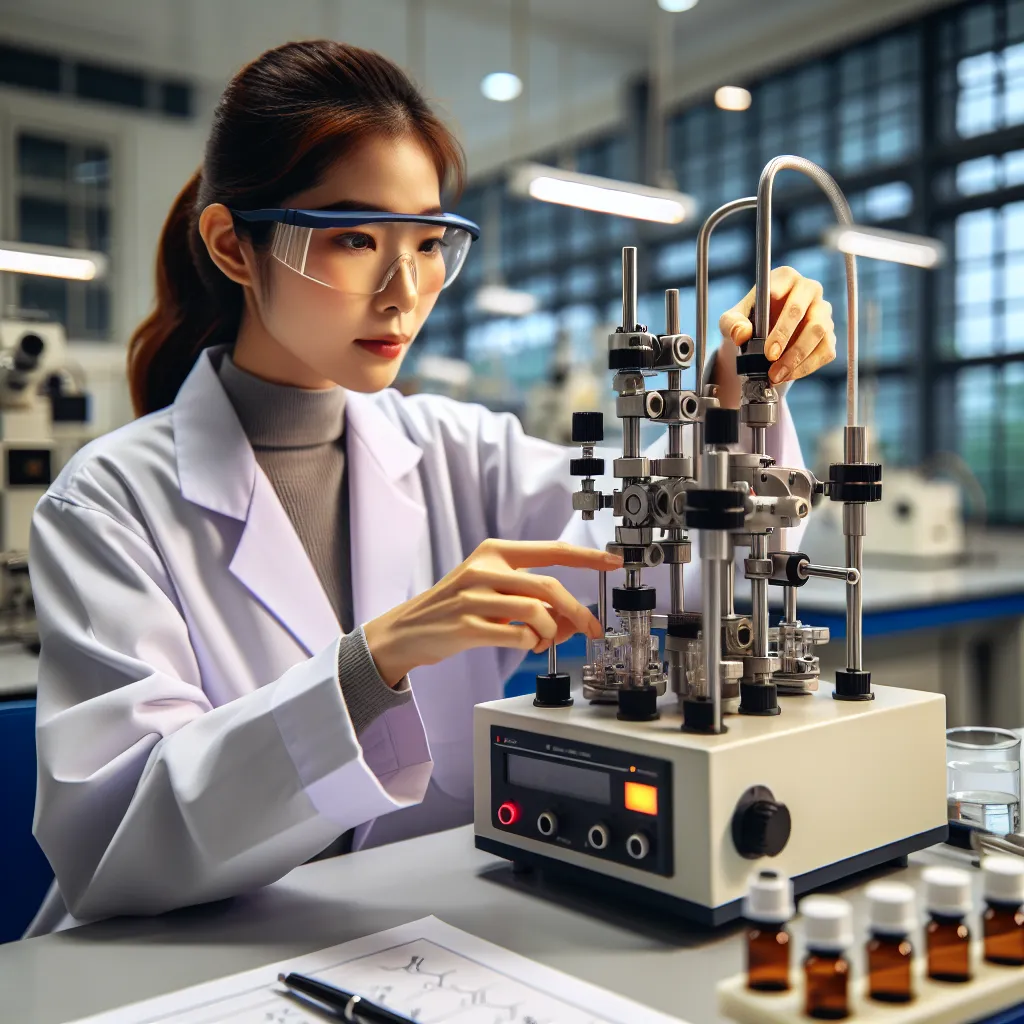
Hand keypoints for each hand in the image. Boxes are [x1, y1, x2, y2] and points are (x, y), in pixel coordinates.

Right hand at [363, 539, 621, 686]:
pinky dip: (530, 644)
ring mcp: (474, 597)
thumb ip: (534, 600)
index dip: (588, 556)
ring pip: (537, 613)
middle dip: (579, 611)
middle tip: (593, 629)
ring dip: (551, 632)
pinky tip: (523, 644)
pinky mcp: (467, 626)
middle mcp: (485, 569)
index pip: (553, 550)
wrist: (407, 630)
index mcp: (495, 552)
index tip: (614, 562)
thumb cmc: (455, 608)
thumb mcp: (493, 592)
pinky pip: (518, 636)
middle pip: (550, 586)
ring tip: (542, 639)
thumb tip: (575, 619)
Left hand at [718, 266, 835, 384]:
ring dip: (796, 356)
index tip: (765, 318)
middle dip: (784, 334)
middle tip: (769, 355)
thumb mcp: (731, 321)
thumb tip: (742, 334)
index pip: (785, 281)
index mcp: (786, 278)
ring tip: (775, 374)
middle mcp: (809, 291)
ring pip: (818, 332)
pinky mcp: (828, 337)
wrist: (761, 343)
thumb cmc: (748, 323)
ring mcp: (822, 314)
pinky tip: (787, 375)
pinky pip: (825, 351)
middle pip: (801, 309)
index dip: (776, 298)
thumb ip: (732, 324)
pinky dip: (805, 367)